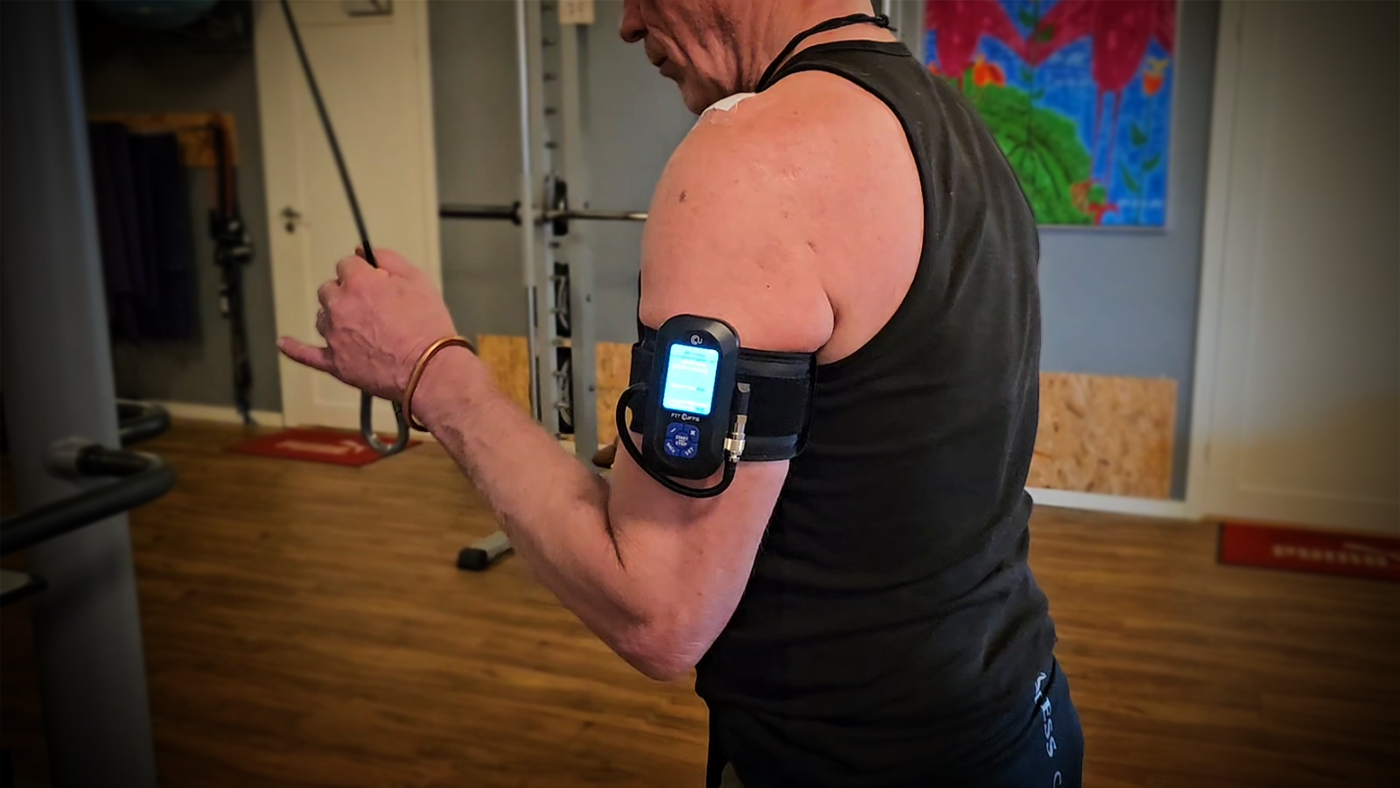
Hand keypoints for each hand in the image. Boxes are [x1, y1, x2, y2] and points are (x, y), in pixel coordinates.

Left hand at [278, 247, 456, 401]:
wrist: (430, 370)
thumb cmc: (428, 327)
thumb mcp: (419, 280)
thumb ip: (390, 259)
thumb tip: (365, 252)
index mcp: (358, 282)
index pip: (346, 265)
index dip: (363, 273)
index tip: (375, 281)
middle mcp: (339, 305)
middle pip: (329, 289)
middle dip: (346, 293)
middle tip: (372, 306)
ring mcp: (334, 336)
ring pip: (323, 317)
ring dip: (335, 317)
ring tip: (360, 328)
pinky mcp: (334, 363)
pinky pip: (307, 354)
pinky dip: (295, 348)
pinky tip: (284, 343)